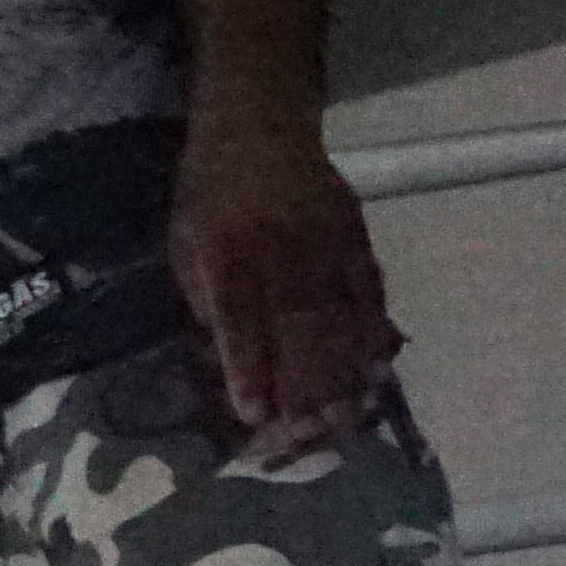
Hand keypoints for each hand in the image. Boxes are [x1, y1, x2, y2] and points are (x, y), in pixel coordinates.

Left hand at [165, 112, 394, 456]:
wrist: (259, 128)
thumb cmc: (209, 200)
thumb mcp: (185, 249)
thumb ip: (207, 306)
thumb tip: (228, 368)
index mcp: (227, 253)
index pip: (240, 318)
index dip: (248, 367)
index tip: (253, 415)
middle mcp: (280, 250)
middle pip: (298, 327)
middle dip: (303, 386)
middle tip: (307, 437)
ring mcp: (326, 243)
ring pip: (340, 317)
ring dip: (344, 372)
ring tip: (346, 418)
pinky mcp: (357, 238)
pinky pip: (372, 291)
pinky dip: (376, 331)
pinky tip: (380, 367)